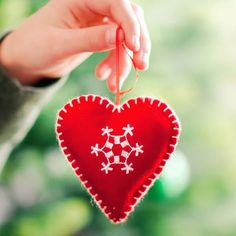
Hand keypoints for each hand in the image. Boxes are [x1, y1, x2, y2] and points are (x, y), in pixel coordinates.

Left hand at [0, 0, 150, 91]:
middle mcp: (94, 8)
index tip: (134, 48)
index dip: (130, 25)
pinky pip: (117, 50)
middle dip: (136, 44)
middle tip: (141, 66)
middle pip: (129, 19)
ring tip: (114, 84)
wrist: (28, 61)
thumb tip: (121, 37)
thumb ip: (89, 40)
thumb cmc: (34, 48)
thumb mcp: (59, 44)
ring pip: (126, 38)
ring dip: (125, 61)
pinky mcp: (99, 39)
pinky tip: (104, 77)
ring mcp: (98, 24)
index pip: (117, 3)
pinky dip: (116, 65)